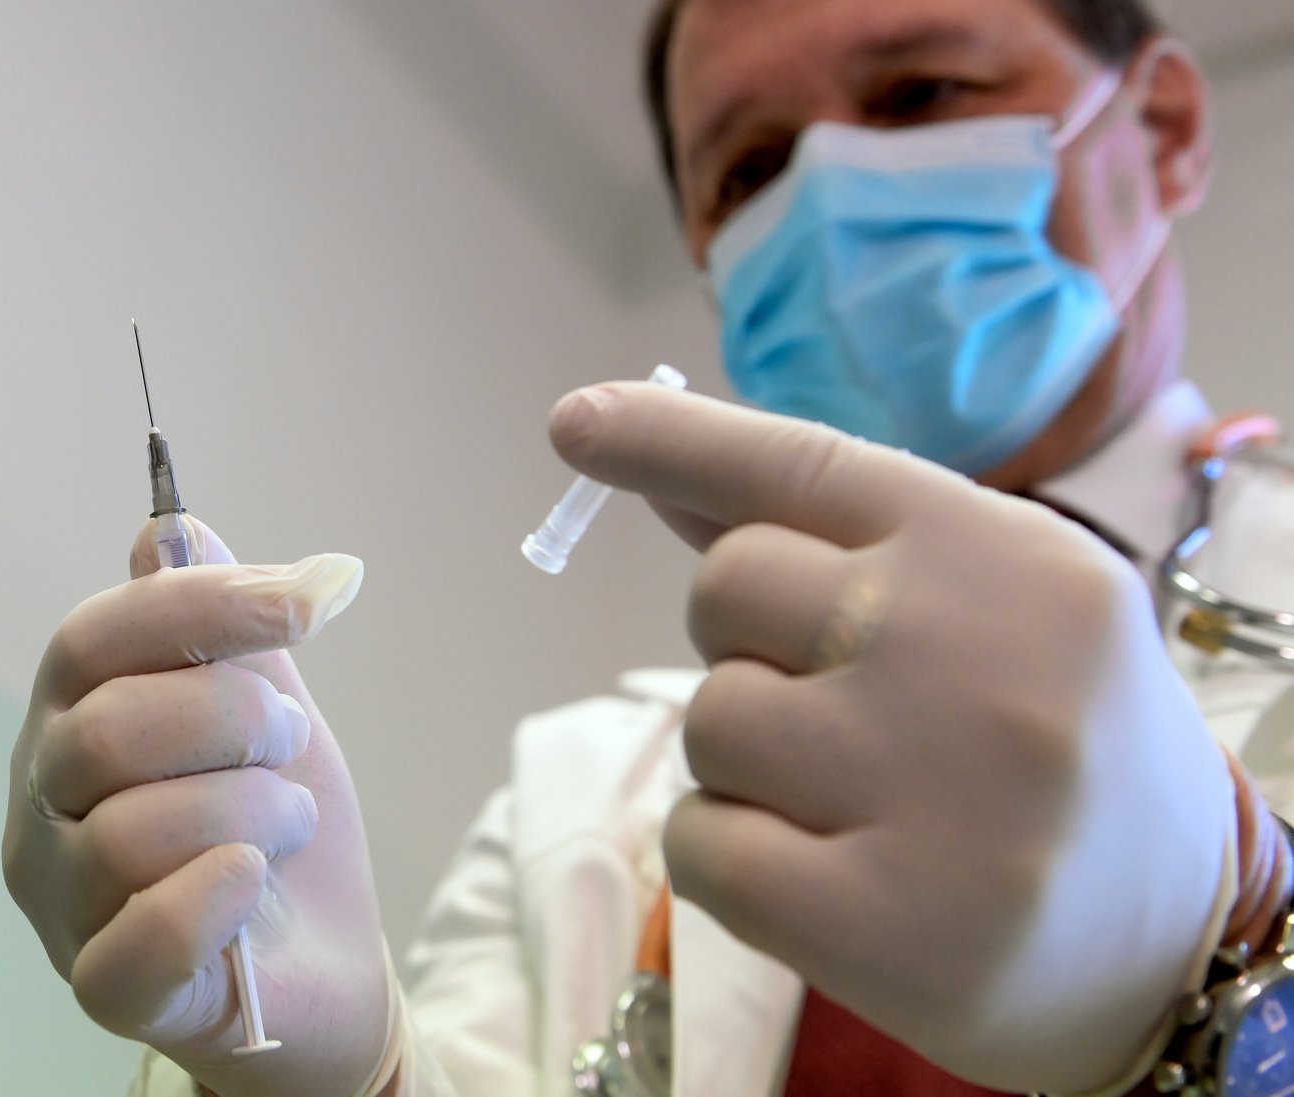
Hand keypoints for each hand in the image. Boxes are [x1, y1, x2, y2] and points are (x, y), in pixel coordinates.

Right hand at [3, 517, 390, 1096]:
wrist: (325, 962)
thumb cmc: (275, 825)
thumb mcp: (265, 705)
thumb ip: (222, 623)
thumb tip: (170, 523)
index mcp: (70, 721)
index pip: (93, 638)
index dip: (201, 605)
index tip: (307, 602)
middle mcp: (43, 809)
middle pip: (106, 728)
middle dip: (233, 721)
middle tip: (287, 743)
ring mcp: (63, 905)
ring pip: (132, 831)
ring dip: (252, 813)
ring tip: (287, 823)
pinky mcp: (109, 990)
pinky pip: (137, 942)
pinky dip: (210, 900)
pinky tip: (253, 882)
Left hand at [550, 383, 1236, 1093]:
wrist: (1180, 938)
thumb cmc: (1058, 746)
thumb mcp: (986, 611)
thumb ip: (833, 544)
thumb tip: (663, 481)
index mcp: (1006, 556)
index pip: (802, 468)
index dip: (673, 439)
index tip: (577, 422)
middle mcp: (973, 656)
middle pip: (725, 590)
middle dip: (747, 642)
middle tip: (841, 704)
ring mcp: (934, 794)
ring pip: (709, 722)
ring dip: (748, 762)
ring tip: (858, 801)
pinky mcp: (886, 925)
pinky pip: (701, 846)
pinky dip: (730, 858)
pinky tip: (826, 877)